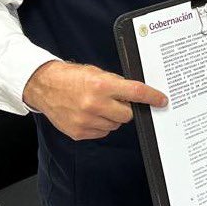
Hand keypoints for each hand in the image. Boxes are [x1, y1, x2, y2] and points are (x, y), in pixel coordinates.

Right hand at [23, 61, 167, 140]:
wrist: (45, 87)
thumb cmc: (71, 77)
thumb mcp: (96, 73)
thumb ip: (116, 84)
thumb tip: (134, 95)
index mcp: (101, 85)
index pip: (134, 92)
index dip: (151, 97)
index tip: (161, 100)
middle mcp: (94, 104)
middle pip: (127, 114)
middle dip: (125, 108)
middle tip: (114, 101)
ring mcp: (86, 121)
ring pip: (115, 125)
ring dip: (111, 117)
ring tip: (96, 106)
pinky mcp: (79, 132)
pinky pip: (102, 132)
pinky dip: (100, 125)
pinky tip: (88, 114)